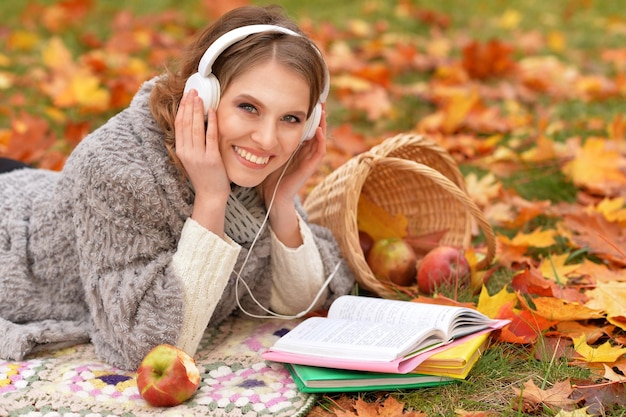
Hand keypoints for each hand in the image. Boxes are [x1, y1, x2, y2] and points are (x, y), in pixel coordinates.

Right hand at [175, 89, 229, 233]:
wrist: (210, 195)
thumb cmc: (204, 176)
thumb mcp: (192, 159)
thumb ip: (191, 144)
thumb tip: (192, 125)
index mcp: (181, 151)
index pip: (178, 125)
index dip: (181, 109)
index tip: (185, 96)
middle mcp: (187, 152)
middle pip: (185, 123)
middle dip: (188, 105)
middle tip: (192, 90)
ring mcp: (198, 155)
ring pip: (195, 128)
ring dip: (197, 110)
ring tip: (199, 97)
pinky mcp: (211, 159)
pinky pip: (210, 136)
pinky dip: (211, 122)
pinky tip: (212, 111)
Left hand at [260, 106, 326, 245]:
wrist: (272, 196)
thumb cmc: (268, 176)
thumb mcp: (266, 152)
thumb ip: (264, 140)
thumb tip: (251, 122)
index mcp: (295, 147)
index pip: (303, 127)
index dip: (306, 114)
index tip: (306, 98)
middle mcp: (304, 152)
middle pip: (315, 129)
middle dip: (317, 115)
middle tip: (319, 100)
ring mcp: (308, 160)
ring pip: (320, 138)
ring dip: (322, 124)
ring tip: (323, 110)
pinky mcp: (309, 168)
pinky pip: (319, 153)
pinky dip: (320, 141)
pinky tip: (319, 130)